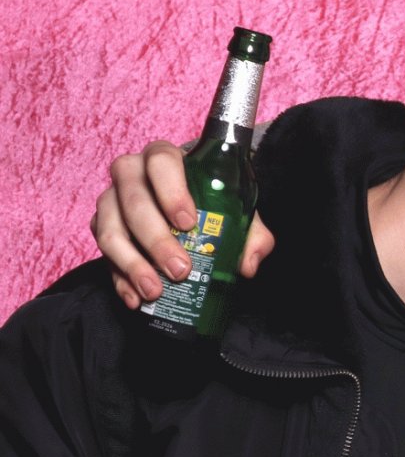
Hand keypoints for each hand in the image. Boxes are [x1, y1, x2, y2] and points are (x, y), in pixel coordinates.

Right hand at [92, 140, 274, 308]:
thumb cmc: (211, 201)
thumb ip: (251, 234)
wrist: (184, 204)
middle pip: (133, 202)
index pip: (161, 163)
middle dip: (155, 239)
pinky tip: (136, 298)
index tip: (188, 223)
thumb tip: (247, 265)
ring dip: (131, 263)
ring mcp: (110, 200)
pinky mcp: (100, 226)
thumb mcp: (237, 212)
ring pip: (108, 228)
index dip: (171, 192)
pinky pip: (101, 253)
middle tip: (180, 270)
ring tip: (154, 291)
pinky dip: (119, 279)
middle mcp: (130, 174)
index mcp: (164, 158)